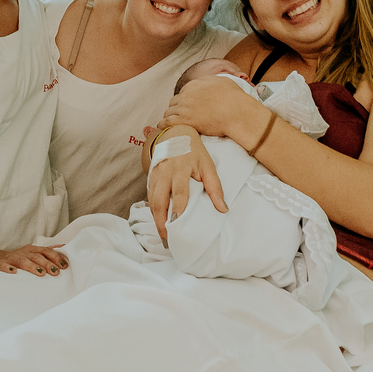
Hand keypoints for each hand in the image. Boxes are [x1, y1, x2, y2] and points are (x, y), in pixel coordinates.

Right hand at [0, 244, 68, 275]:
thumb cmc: (16, 259)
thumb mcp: (32, 253)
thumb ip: (47, 252)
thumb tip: (64, 247)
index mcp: (32, 250)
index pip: (46, 251)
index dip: (56, 257)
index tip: (65, 266)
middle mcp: (23, 253)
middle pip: (37, 256)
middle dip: (47, 263)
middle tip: (56, 272)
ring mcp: (12, 259)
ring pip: (23, 261)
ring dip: (32, 266)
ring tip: (41, 273)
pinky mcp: (0, 265)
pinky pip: (4, 266)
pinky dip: (8, 268)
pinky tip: (13, 272)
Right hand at [147, 126, 226, 244]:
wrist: (175, 133)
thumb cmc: (194, 151)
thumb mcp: (208, 165)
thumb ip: (215, 187)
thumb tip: (223, 208)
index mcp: (180, 168)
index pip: (179, 193)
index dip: (178, 209)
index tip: (177, 224)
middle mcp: (165, 172)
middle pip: (159, 200)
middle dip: (161, 221)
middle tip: (166, 237)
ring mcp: (155, 174)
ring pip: (151, 200)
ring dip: (155, 218)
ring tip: (162, 233)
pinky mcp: (150, 176)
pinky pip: (149, 196)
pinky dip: (152, 209)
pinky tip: (158, 219)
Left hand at [159, 75, 249, 136]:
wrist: (236, 112)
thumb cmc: (234, 98)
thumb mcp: (223, 81)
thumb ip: (212, 81)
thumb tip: (211, 83)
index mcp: (194, 85)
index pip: (183, 93)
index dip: (184, 101)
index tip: (185, 106)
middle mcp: (186, 94)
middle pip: (174, 102)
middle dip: (176, 108)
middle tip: (178, 115)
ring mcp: (184, 107)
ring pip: (169, 112)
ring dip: (169, 117)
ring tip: (168, 123)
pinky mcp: (184, 120)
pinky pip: (167, 122)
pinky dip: (163, 125)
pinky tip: (162, 127)